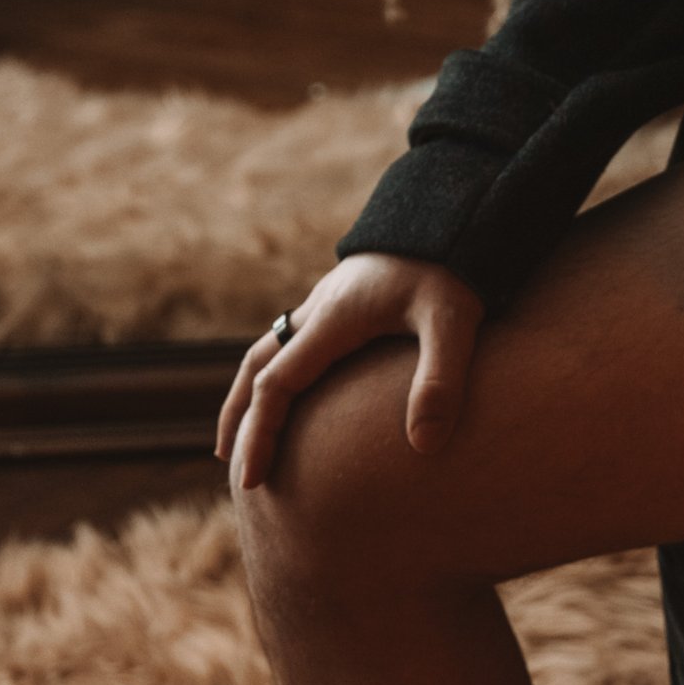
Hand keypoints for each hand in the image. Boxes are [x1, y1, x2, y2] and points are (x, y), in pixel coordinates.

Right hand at [217, 253, 485, 491]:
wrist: (455, 205)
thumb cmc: (454, 263)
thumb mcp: (455, 320)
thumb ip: (441, 380)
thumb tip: (425, 446)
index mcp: (333, 320)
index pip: (276, 385)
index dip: (260, 434)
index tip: (252, 479)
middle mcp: (320, 309)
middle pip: (257, 366)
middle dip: (239, 416)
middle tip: (228, 464)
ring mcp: (329, 299)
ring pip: (271, 349)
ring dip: (251, 391)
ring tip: (246, 432)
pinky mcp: (346, 295)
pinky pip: (295, 338)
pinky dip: (279, 369)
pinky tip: (299, 387)